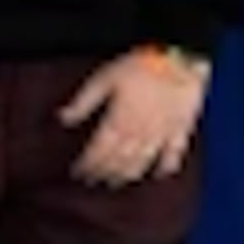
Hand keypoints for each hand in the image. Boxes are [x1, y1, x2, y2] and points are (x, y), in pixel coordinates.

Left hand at [59, 50, 206, 186]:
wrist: (180, 59)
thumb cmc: (140, 65)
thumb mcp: (103, 78)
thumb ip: (83, 102)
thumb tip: (62, 119)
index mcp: (118, 122)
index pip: (98, 152)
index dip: (87, 165)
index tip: (77, 173)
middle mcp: (139, 134)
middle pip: (117, 161)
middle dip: (102, 173)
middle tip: (92, 182)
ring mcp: (161, 135)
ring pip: (141, 164)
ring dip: (126, 176)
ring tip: (114, 183)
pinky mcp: (181, 131)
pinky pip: (174, 157)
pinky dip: (165, 169)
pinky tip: (157, 176)